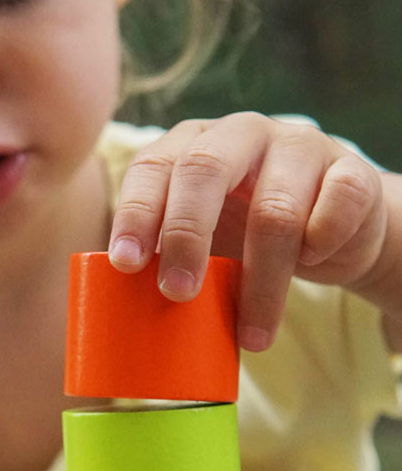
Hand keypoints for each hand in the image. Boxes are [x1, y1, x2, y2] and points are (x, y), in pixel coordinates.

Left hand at [108, 112, 388, 350]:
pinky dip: (321, 246)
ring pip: (274, 211)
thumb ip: (165, 260)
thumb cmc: (247, 237)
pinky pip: (335, 207)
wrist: (335, 231)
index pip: (152, 167)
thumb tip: (118, 319)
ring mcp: (298, 147)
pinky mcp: (350, 171)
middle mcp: (240, 135)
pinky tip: (312, 266)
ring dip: (262, 284)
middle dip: (185, 236)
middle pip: (204, 171)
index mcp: (191, 146)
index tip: (124, 265)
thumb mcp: (203, 243)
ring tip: (252, 335)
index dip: (136, 214)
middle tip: (176, 294)